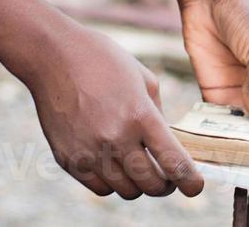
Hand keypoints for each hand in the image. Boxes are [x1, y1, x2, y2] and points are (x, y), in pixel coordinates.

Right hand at [17, 15, 202, 199]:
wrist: (53, 57)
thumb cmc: (103, 61)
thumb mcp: (143, 79)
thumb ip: (158, 116)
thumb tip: (167, 146)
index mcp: (140, 115)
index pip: (174, 163)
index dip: (190, 182)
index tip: (195, 186)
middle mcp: (115, 138)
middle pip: (152, 185)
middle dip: (167, 185)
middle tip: (168, 177)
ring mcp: (90, 152)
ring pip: (127, 191)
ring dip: (139, 184)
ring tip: (138, 166)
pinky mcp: (69, 160)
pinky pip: (101, 188)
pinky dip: (113, 183)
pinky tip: (114, 164)